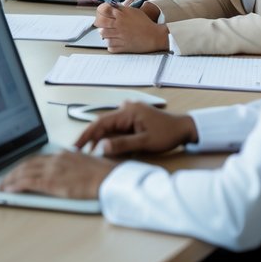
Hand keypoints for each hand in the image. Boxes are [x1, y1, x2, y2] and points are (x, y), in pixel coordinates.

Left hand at [0, 150, 115, 199]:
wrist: (109, 177)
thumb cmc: (103, 173)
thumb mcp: (85, 164)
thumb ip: (72, 165)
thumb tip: (67, 171)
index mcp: (62, 154)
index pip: (36, 158)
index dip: (23, 164)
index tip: (15, 169)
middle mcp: (54, 159)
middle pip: (26, 164)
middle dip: (12, 172)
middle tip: (2, 179)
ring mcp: (52, 170)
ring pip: (23, 172)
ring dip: (10, 179)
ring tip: (1, 185)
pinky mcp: (52, 182)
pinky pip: (28, 182)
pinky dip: (16, 185)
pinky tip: (8, 189)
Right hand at [75, 102, 197, 155]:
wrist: (184, 128)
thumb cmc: (168, 134)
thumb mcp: (145, 142)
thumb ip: (123, 144)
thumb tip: (102, 146)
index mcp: (127, 112)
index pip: (100, 122)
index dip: (86, 135)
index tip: (76, 146)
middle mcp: (126, 108)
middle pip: (102, 124)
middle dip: (91, 138)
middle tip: (80, 152)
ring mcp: (129, 112)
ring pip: (108, 126)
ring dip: (100, 138)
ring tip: (91, 153)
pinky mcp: (132, 118)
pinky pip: (116, 126)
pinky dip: (110, 136)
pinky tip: (106, 146)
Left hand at [95, 2, 169, 52]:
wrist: (154, 36)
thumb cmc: (146, 23)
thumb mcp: (134, 11)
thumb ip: (122, 9)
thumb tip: (112, 7)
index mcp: (121, 15)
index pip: (104, 11)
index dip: (101, 12)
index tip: (102, 13)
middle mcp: (119, 25)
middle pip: (100, 23)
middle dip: (100, 23)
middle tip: (103, 24)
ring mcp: (120, 36)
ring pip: (103, 35)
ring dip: (105, 34)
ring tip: (109, 33)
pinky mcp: (123, 47)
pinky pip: (110, 47)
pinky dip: (110, 45)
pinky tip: (114, 42)